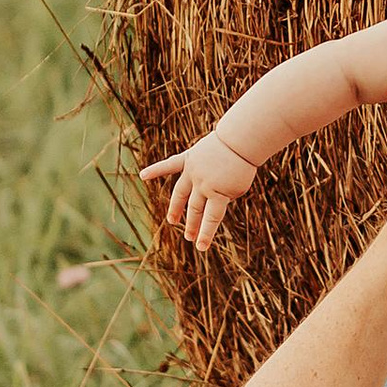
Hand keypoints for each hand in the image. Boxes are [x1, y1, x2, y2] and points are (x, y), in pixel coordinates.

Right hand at [140, 128, 257, 249]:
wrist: (241, 139)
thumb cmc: (244, 165)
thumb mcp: (239, 187)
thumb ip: (222, 196)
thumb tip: (209, 201)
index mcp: (218, 194)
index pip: (211, 218)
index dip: (206, 234)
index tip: (200, 248)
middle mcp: (202, 184)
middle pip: (195, 208)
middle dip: (192, 224)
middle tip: (189, 237)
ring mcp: (193, 171)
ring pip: (180, 194)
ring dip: (176, 208)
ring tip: (173, 221)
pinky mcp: (188, 158)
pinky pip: (169, 165)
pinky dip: (156, 169)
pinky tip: (143, 175)